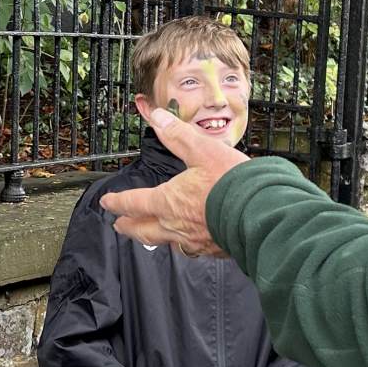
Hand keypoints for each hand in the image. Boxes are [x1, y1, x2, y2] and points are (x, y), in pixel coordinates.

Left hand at [101, 110, 248, 255]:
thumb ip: (178, 135)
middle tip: (118, 225)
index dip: (117, 202)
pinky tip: (189, 241)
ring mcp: (194, 241)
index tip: (106, 203)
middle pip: (143, 229)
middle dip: (128, 226)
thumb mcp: (202, 150)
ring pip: (165, 242)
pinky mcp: (213, 250)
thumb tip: (157, 116)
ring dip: (153, 237)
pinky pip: (191, 249)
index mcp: (167, 201)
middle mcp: (175, 225)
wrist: (261, 213)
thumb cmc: (231, 183)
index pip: (133, 203)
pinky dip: (184, 244)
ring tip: (151, 234)